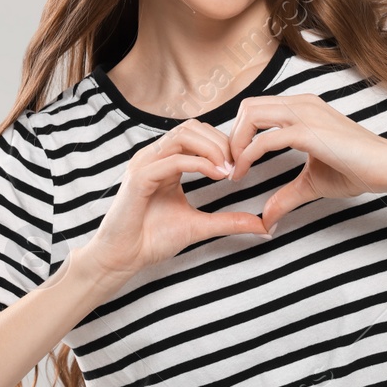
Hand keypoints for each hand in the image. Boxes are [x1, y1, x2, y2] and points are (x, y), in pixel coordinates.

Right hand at [77, 120, 268, 283]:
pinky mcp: (139, 179)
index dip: (222, 143)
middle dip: (220, 141)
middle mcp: (153, 157)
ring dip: (211, 148)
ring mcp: (144, 165)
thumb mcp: (200, 226)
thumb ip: (228, 221)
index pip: (196, 133)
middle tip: (238, 165)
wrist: (123, 259)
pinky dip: (198, 164)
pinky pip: (172, 160)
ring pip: (182, 135)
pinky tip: (216, 175)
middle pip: (191, 127)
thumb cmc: (153, 240)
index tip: (240, 165)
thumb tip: (262, 226)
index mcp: (165, 161)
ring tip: (228, 169)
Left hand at [227, 95, 386, 233]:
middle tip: (228, 166)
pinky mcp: (308, 131)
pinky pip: (264, 139)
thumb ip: (286, 196)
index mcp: (301, 108)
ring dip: (235, 143)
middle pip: (247, 106)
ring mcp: (304, 114)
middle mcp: (300, 104)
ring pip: (250, 114)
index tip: (234, 163)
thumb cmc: (357, 169)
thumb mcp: (311, 183)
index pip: (256, 109)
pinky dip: (246, 157)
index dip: (239, 134)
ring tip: (234, 170)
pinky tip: (243, 174)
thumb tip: (267, 219)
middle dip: (231, 136)